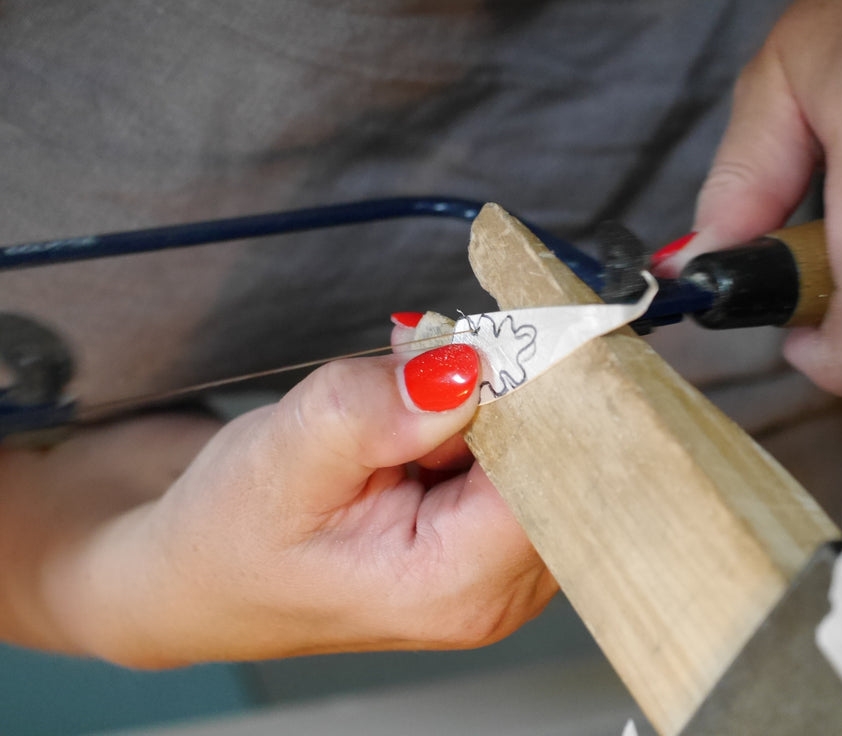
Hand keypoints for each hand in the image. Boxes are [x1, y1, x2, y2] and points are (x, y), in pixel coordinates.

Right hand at [3, 335, 554, 666]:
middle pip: (565, 461)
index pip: (559, 474)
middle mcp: (498, 588)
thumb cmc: (229, 540)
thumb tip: (467, 366)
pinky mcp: (487, 537)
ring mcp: (499, 566)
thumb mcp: (286, 459)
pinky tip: (420, 408)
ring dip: (490, 398)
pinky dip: (479, 413)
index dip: (550, 393)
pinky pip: (518, 454)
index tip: (521, 326)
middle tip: (434, 355)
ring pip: (545, 450)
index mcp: (458, 585)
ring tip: (404, 393)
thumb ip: (376, 411)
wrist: (201, 576)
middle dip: (512, 388)